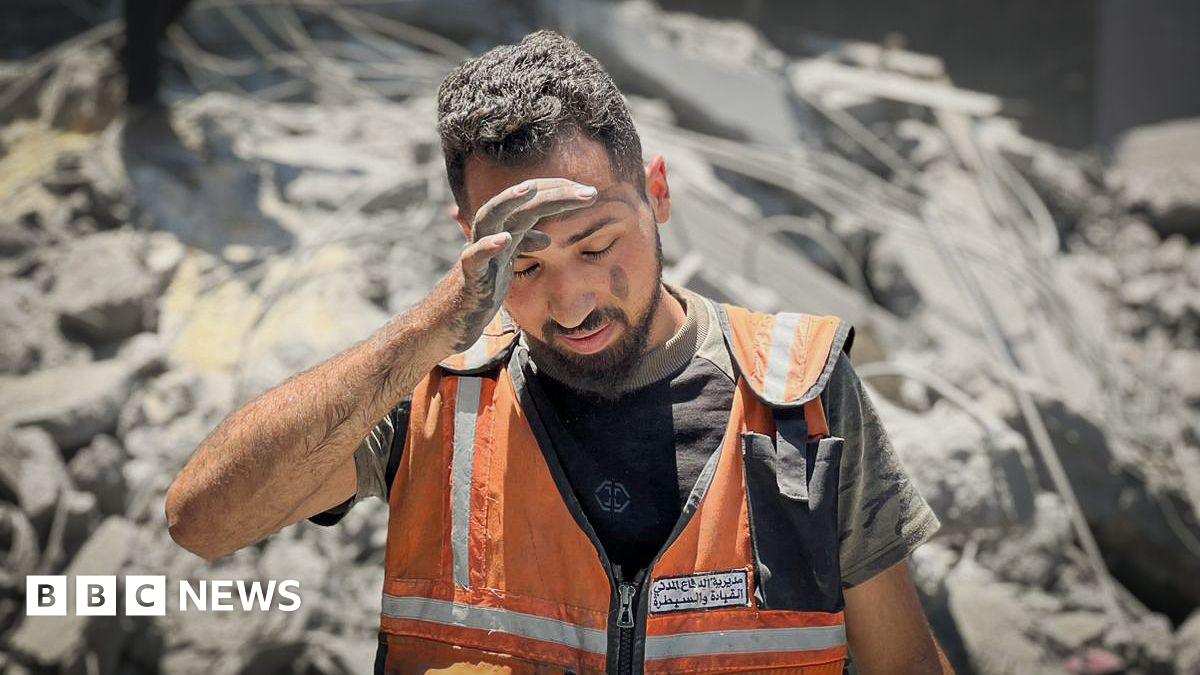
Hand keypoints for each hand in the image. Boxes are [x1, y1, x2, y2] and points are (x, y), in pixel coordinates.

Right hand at [449, 177, 597, 349]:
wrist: (452, 321)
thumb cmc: (482, 290)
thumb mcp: (509, 266)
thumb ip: (524, 247)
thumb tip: (546, 238)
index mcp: (506, 232)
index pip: (533, 201)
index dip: (559, 192)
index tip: (589, 191)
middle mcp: (491, 236)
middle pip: (519, 203)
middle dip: (552, 192)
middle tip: (587, 192)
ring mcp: (478, 254)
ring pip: (488, 217)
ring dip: (506, 201)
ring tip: (529, 189)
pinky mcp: (469, 278)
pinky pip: (474, 258)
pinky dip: (487, 247)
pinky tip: (505, 239)